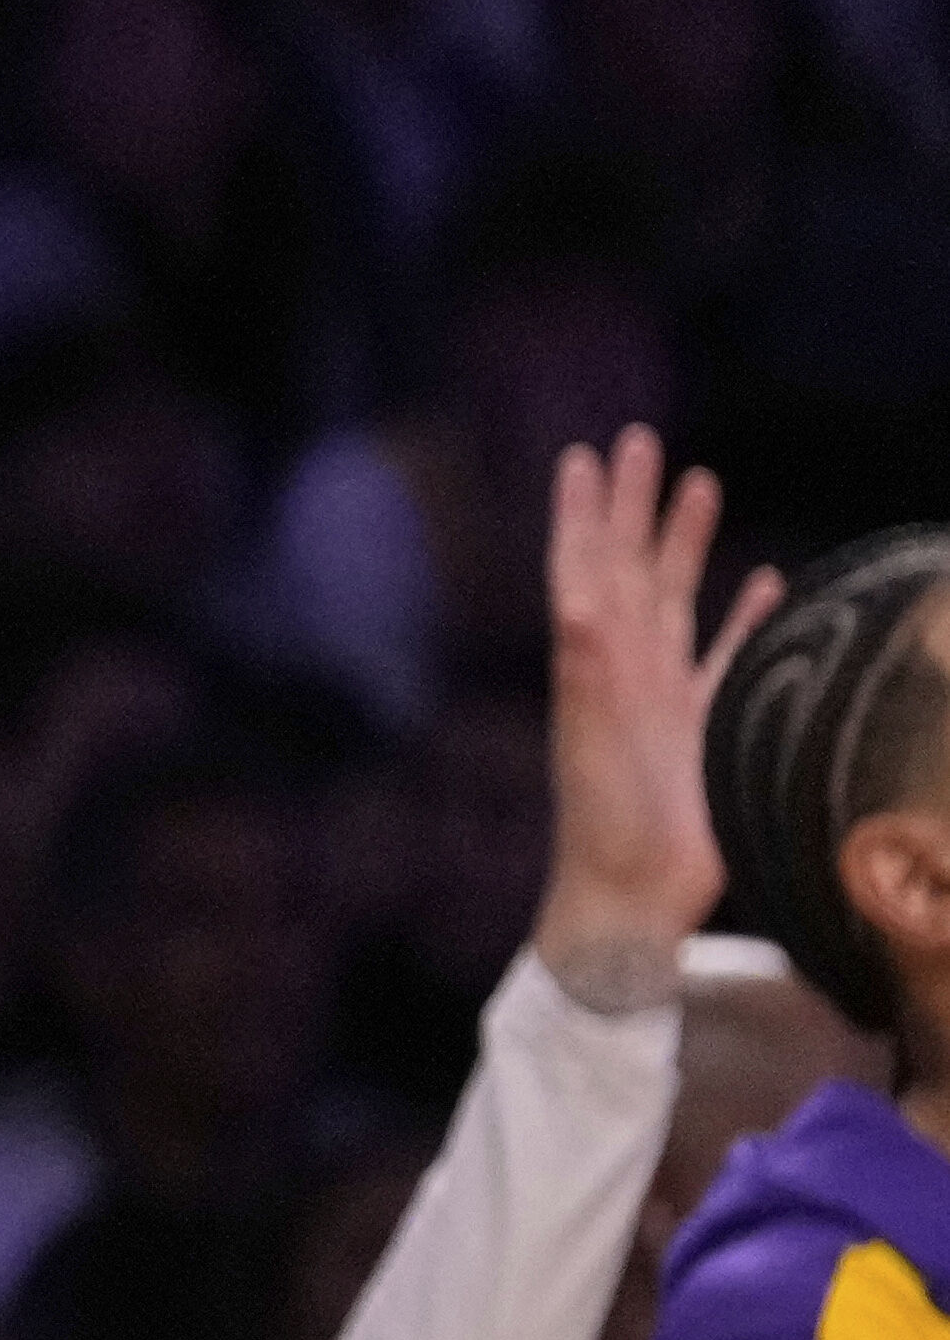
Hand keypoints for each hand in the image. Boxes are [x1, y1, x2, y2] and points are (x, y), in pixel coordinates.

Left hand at [537, 425, 760, 1010]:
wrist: (636, 900)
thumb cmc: (608, 826)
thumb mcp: (594, 739)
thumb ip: (587, 666)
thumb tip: (577, 593)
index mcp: (594, 664)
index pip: (587, 568)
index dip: (585, 513)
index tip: (583, 455)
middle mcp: (626, 669)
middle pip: (632, 566)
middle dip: (636, 505)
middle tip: (640, 439)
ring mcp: (668, 695)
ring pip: (679, 599)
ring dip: (686, 545)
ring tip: (698, 485)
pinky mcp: (711, 726)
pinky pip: (730, 656)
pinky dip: (745, 616)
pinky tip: (763, 581)